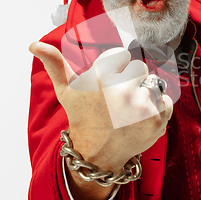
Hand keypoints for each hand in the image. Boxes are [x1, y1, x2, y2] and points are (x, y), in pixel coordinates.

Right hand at [29, 42, 172, 172]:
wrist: (96, 155)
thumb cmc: (82, 117)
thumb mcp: (66, 91)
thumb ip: (55, 64)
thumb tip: (34, 44)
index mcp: (100, 77)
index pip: (122, 54)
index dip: (115, 69)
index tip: (107, 86)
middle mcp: (121, 90)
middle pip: (139, 67)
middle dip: (131, 80)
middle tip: (119, 100)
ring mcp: (141, 105)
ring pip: (153, 83)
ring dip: (144, 94)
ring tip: (129, 111)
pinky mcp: (157, 119)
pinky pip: (166, 99)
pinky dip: (158, 108)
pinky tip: (140, 118)